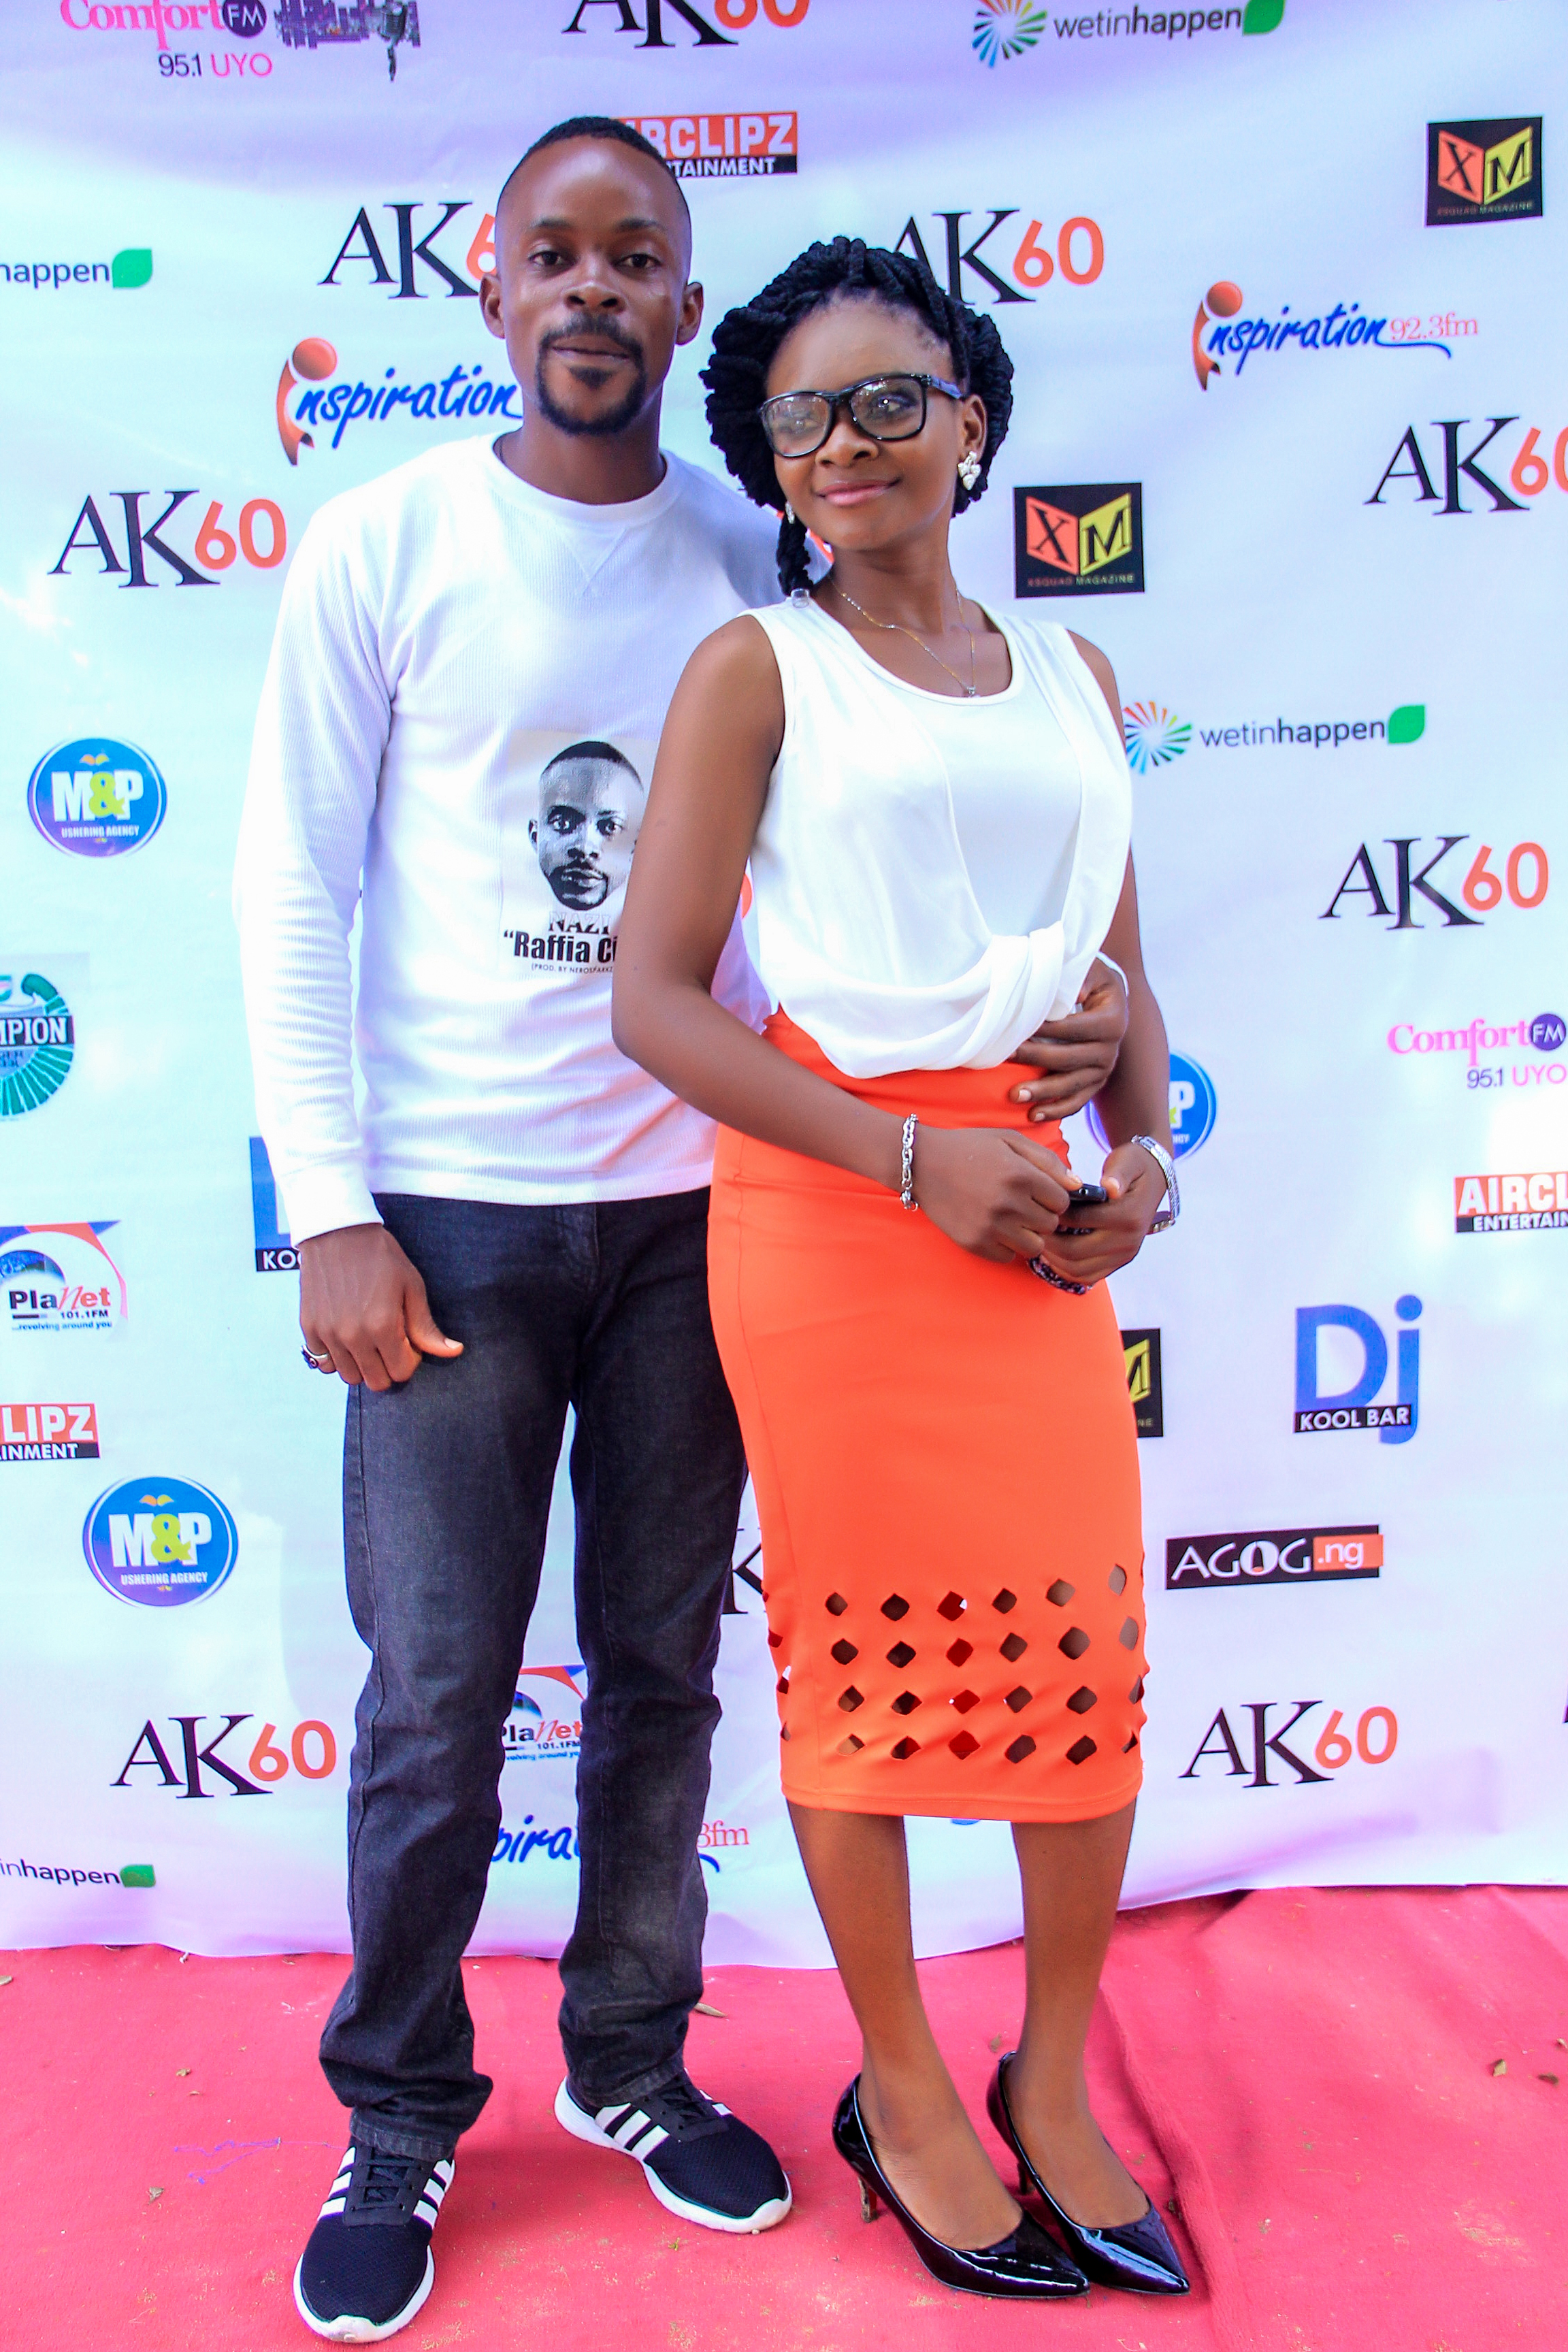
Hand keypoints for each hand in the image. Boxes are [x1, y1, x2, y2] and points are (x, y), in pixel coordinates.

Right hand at [299, 1222, 463, 1391]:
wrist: (337, 1231)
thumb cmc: (380, 1256)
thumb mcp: (411, 1287)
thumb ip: (426, 1326)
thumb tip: (453, 1351)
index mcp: (383, 1326)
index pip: (401, 1372)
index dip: (410, 1359)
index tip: (408, 1340)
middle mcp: (353, 1336)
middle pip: (376, 1381)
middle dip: (388, 1366)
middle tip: (390, 1341)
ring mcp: (328, 1334)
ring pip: (349, 1377)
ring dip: (363, 1365)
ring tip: (368, 1339)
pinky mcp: (309, 1328)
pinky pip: (323, 1363)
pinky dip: (337, 1357)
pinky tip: (346, 1337)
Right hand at [912, 1126, 1076, 1262]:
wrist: (922, 1164)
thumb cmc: (971, 1148)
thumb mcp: (1010, 1141)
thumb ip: (1048, 1161)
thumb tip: (1078, 1185)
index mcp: (1020, 1175)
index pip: (1063, 1202)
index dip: (1054, 1196)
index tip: (1038, 1191)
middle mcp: (1008, 1203)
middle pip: (1050, 1225)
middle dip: (1042, 1215)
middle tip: (1023, 1203)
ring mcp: (990, 1226)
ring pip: (1033, 1246)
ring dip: (1028, 1234)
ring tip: (1012, 1218)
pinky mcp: (974, 1242)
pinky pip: (1008, 1257)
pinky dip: (1006, 1245)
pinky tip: (993, 1227)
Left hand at [1008, 960, 1129, 1121]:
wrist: (1109, 1002)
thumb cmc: (1092, 981)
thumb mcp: (1090, 970)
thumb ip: (1079, 975)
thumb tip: (1070, 993)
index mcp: (1113, 1020)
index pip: (1075, 1028)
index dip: (1046, 1029)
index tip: (1017, 1029)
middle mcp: (1112, 1049)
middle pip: (1069, 1058)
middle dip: (1034, 1058)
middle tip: (1004, 1057)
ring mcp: (1104, 1070)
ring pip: (1071, 1085)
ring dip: (1042, 1093)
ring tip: (1014, 1095)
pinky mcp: (1096, 1085)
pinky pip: (1077, 1102)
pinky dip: (1056, 1110)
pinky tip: (1033, 1116)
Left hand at [1025, 1143, 1167, 1286]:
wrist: (1153, 1181)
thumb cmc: (1134, 1168)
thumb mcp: (1127, 1162)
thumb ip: (1117, 1174)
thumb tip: (1110, 1187)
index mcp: (1128, 1217)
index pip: (1080, 1221)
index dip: (1055, 1215)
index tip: (1038, 1206)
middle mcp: (1128, 1241)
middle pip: (1075, 1252)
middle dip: (1048, 1241)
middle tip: (1030, 1228)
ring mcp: (1123, 1256)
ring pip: (1078, 1270)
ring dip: (1053, 1259)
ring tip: (1039, 1241)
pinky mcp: (1118, 1264)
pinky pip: (1087, 1277)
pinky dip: (1065, 1270)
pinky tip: (1052, 1255)